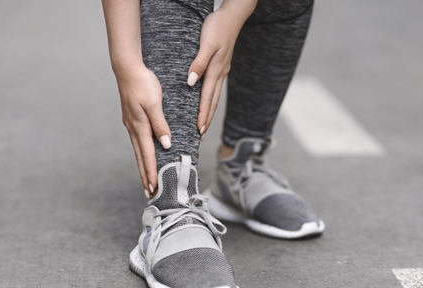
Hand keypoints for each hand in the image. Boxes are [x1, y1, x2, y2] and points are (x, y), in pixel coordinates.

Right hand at [117, 65, 170, 197]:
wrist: (128, 69)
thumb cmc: (142, 83)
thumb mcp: (154, 103)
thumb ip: (160, 124)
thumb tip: (166, 144)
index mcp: (140, 127)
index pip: (148, 155)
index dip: (151, 172)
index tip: (154, 188)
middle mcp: (134, 129)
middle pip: (141, 158)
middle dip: (146, 176)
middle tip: (149, 193)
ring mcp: (132, 125)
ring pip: (139, 151)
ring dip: (143, 167)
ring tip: (147, 181)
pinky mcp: (132, 120)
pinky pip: (138, 142)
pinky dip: (142, 154)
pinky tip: (144, 157)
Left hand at [187, 4, 254, 139]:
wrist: (232, 16)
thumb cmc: (217, 28)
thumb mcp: (206, 44)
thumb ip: (199, 63)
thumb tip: (190, 82)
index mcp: (216, 71)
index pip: (207, 98)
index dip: (202, 115)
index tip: (198, 130)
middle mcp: (220, 74)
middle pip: (213, 102)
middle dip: (206, 120)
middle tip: (200, 136)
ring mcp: (222, 71)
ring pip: (215, 97)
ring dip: (209, 112)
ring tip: (203, 125)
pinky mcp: (221, 66)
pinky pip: (214, 88)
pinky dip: (210, 100)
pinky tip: (206, 102)